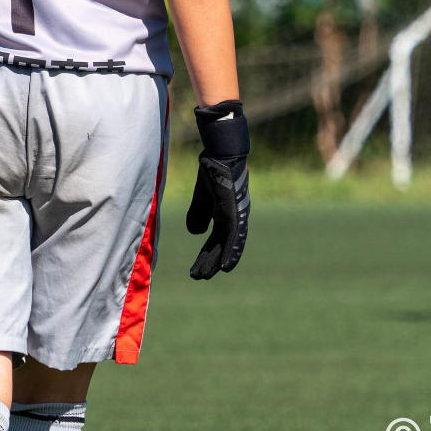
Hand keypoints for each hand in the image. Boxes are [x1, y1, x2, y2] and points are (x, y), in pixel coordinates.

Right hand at [186, 100, 249, 279]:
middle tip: (198, 277)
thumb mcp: (202, 196)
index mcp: (224, 213)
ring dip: (217, 260)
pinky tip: (225, 267)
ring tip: (207, 276)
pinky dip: (230, 252)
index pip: (215, 238)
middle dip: (209, 260)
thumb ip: (198, 213)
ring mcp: (235, 215)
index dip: (207, 253)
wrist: (220, 153)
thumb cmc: (213, 170)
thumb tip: (195, 232)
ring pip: (227, 244)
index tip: (197, 267)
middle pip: (220, 244)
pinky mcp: (235, 212)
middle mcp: (232, 217)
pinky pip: (234, 236)